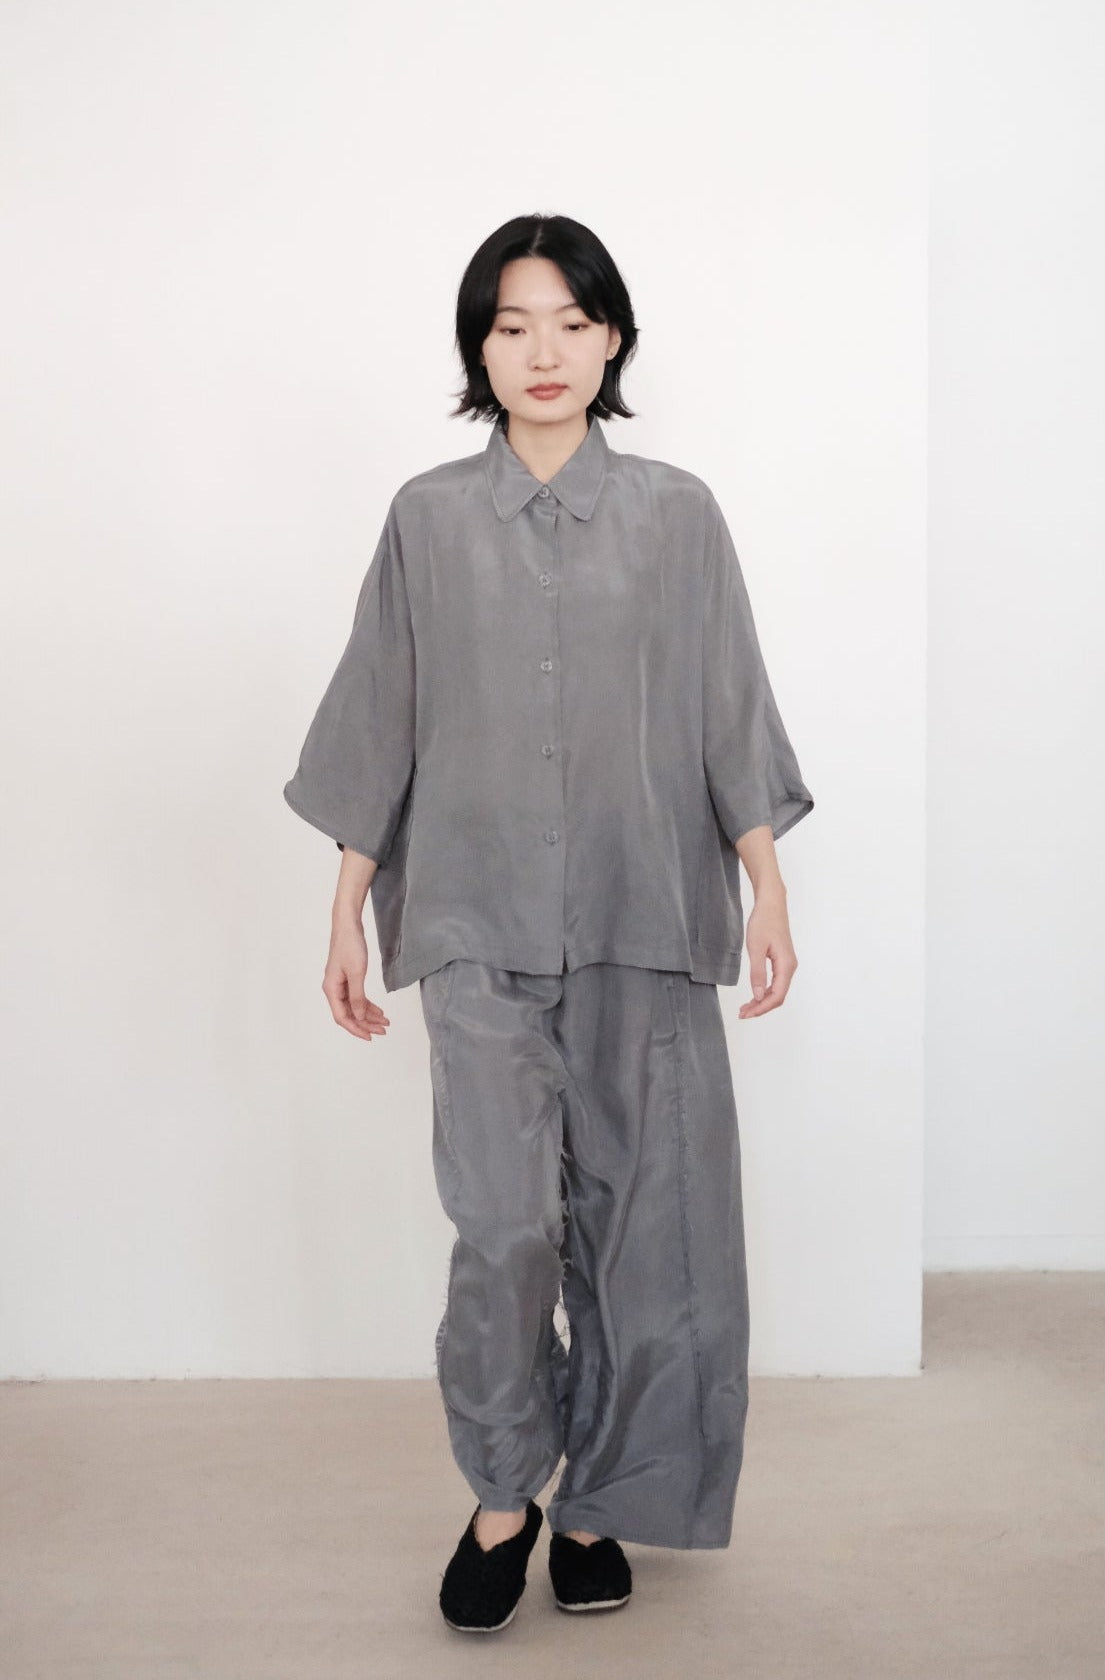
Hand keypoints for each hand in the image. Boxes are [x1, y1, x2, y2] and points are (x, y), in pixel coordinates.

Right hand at [322, 921, 390, 1040]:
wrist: (348, 925)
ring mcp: (340, 984)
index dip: (356, 1029)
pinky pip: (357, 997)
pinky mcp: (347, 978)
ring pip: (354, 1006)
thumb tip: (360, 1017)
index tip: (371, 1036)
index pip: (342, 1017)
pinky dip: (368, 1004)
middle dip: (366, 1024)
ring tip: (385, 1021)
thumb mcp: (357, 973)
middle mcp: (333, 989)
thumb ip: (357, 997)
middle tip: (383, 1030)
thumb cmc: (350, 945)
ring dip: (369, 1015)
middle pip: (349, 1014)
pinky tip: (379, 1010)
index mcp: (331, 990)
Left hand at [738, 889, 798, 1018]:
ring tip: (745, 1008)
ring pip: (777, 990)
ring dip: (762, 1001)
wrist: (771, 904)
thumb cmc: (763, 922)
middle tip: (742, 1014)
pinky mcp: (782, 961)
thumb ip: (758, 973)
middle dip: (761, 1007)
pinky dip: (764, 991)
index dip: (762, 1008)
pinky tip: (753, 995)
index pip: (777, 996)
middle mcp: (790, 967)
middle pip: (778, 996)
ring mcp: (787, 965)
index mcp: (786, 965)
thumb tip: (759, 996)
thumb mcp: (756, 948)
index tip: (746, 1014)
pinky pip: (775, 982)